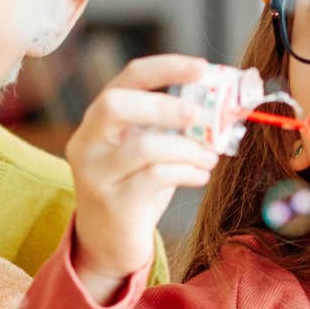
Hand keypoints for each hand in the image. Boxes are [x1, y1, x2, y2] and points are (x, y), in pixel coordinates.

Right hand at [64, 55, 217, 300]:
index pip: (128, 77)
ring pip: (143, 147)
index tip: (202, 67)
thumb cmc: (134, 187)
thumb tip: (221, 104)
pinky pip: (155, 178)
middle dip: (164, 106)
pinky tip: (199, 176)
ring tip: (208, 158)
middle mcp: (88, 141)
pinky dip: (187, 172)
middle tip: (199, 115)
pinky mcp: (112, 202)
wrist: (107, 241)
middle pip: (116, 105)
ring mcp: (95, 173)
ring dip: (187, 149)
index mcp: (98, 119)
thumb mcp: (147, 149)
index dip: (167, 66)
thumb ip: (171, 127)